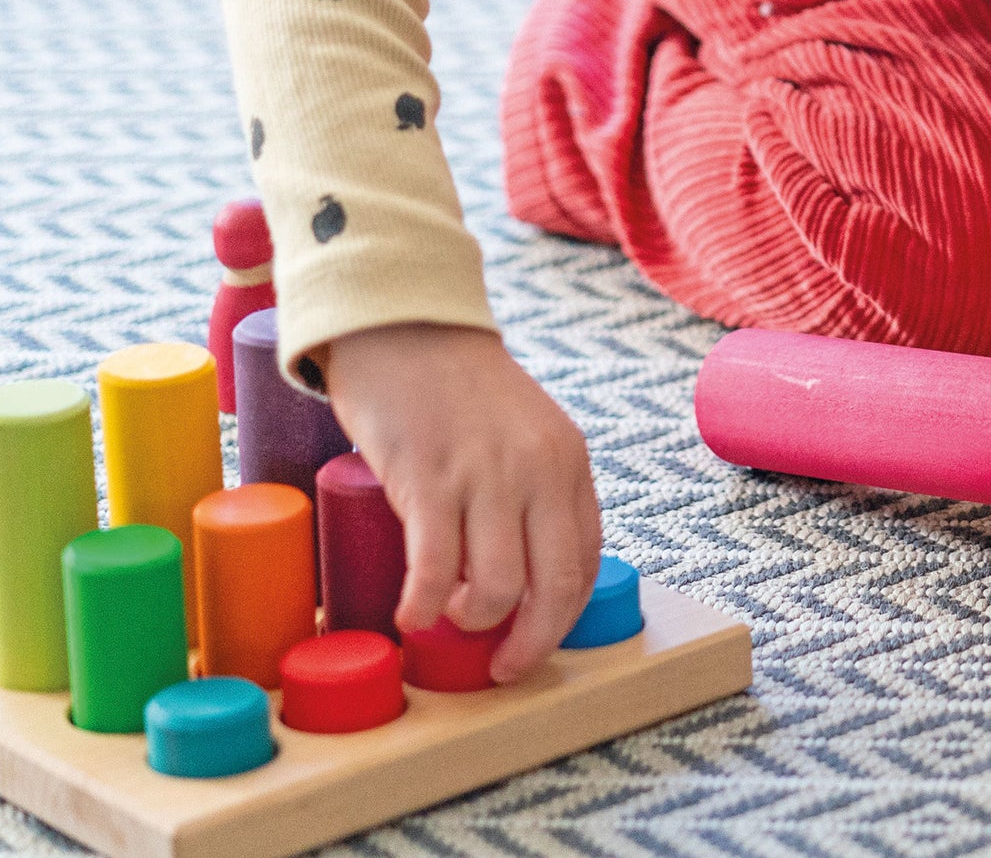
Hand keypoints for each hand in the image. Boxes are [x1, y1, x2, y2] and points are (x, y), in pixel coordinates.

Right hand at [316, 323, 601, 683]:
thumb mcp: (523, 430)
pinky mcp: (428, 478)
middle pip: (553, 587)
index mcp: (568, 460)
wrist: (404, 324)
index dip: (562, 615)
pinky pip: (436, 570)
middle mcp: (537, 469)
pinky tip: (410, 614)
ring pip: (498, 588)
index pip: (586, 560)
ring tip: (447, 617)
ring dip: (472, 622)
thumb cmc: (456, 386)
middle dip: (530, 643)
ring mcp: (484, 474)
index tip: (535, 637)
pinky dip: (423, 607)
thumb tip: (525, 574)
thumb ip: (535, 486)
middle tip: (502, 666)